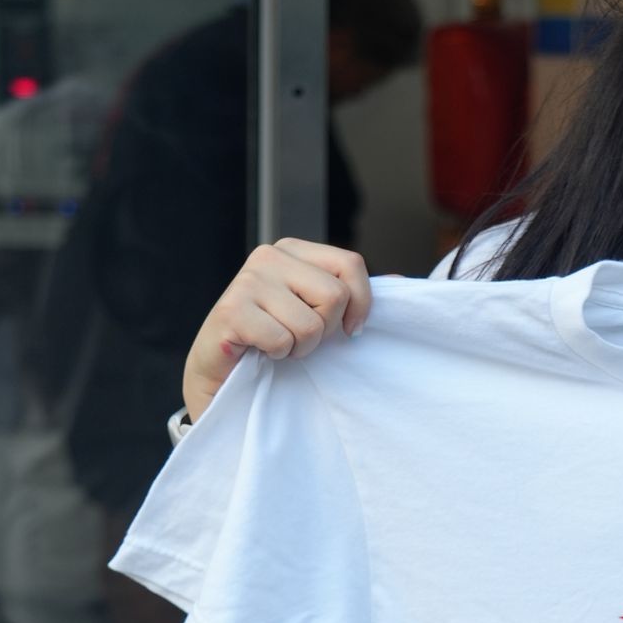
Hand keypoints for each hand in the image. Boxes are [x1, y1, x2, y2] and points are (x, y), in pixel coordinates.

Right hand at [181, 239, 371, 421]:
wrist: (220, 372)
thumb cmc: (272, 340)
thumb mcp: (317, 311)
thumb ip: (352, 294)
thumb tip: (402, 280)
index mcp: (293, 250)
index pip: (351, 264)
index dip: (361, 303)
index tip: (350, 330)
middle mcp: (269, 256)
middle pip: (335, 296)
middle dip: (325, 331)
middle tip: (299, 338)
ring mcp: (247, 281)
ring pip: (311, 324)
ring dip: (300, 348)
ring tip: (278, 344)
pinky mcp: (231, 311)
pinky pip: (284, 341)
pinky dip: (278, 355)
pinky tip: (260, 350)